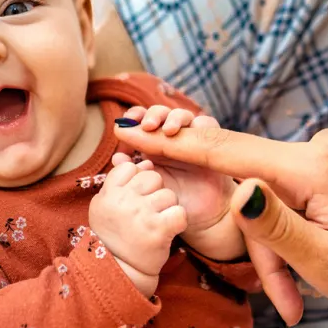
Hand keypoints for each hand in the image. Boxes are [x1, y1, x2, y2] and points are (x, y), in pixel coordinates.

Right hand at [89, 159, 187, 296]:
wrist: (121, 271)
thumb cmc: (116, 234)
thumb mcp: (106, 206)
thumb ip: (120, 181)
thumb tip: (144, 162)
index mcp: (107, 194)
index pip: (130, 167)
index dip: (138, 179)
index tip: (136, 196)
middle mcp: (122, 202)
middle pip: (152, 177)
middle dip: (155, 191)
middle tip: (149, 210)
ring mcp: (141, 215)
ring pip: (168, 194)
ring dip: (167, 207)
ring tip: (157, 222)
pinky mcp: (159, 230)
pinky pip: (179, 212)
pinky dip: (178, 221)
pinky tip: (169, 229)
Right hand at [114, 123, 327, 327]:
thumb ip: (275, 226)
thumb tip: (235, 188)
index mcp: (316, 168)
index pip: (229, 150)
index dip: (173, 143)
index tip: (129, 126)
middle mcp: (325, 146)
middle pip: (251, 181)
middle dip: (257, 242)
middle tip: (287, 301)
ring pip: (272, 191)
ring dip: (279, 244)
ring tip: (306, 298)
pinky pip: (295, 189)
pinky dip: (293, 227)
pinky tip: (315, 262)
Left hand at [117, 107, 234, 239]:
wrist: (201, 214)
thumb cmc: (172, 199)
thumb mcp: (148, 187)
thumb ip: (131, 172)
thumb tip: (117, 158)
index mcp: (151, 144)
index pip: (140, 121)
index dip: (133, 117)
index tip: (124, 124)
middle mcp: (170, 137)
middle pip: (160, 113)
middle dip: (153, 115)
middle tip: (148, 126)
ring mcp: (191, 137)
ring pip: (182, 115)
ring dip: (174, 118)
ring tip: (169, 131)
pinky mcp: (210, 141)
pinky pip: (206, 123)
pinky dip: (199, 123)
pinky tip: (192, 131)